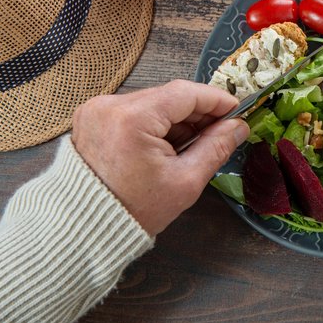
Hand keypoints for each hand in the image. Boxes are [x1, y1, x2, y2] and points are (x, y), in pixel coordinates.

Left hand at [71, 80, 249, 235]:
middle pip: (169, 96)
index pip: (186, 93)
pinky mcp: (93, 118)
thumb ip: (216, 147)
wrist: (84, 229)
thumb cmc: (133, 210)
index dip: (216, 100)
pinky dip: (156, 123)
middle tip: (224, 130)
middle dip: (199, 112)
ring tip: (196, 143)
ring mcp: (97, 109)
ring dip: (178, 119)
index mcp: (132, 117)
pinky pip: (135, 111)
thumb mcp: (185, 181)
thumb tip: (238, 127)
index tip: (238, 109)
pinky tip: (170, 144)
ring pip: (153, 103)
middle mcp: (110, 105)